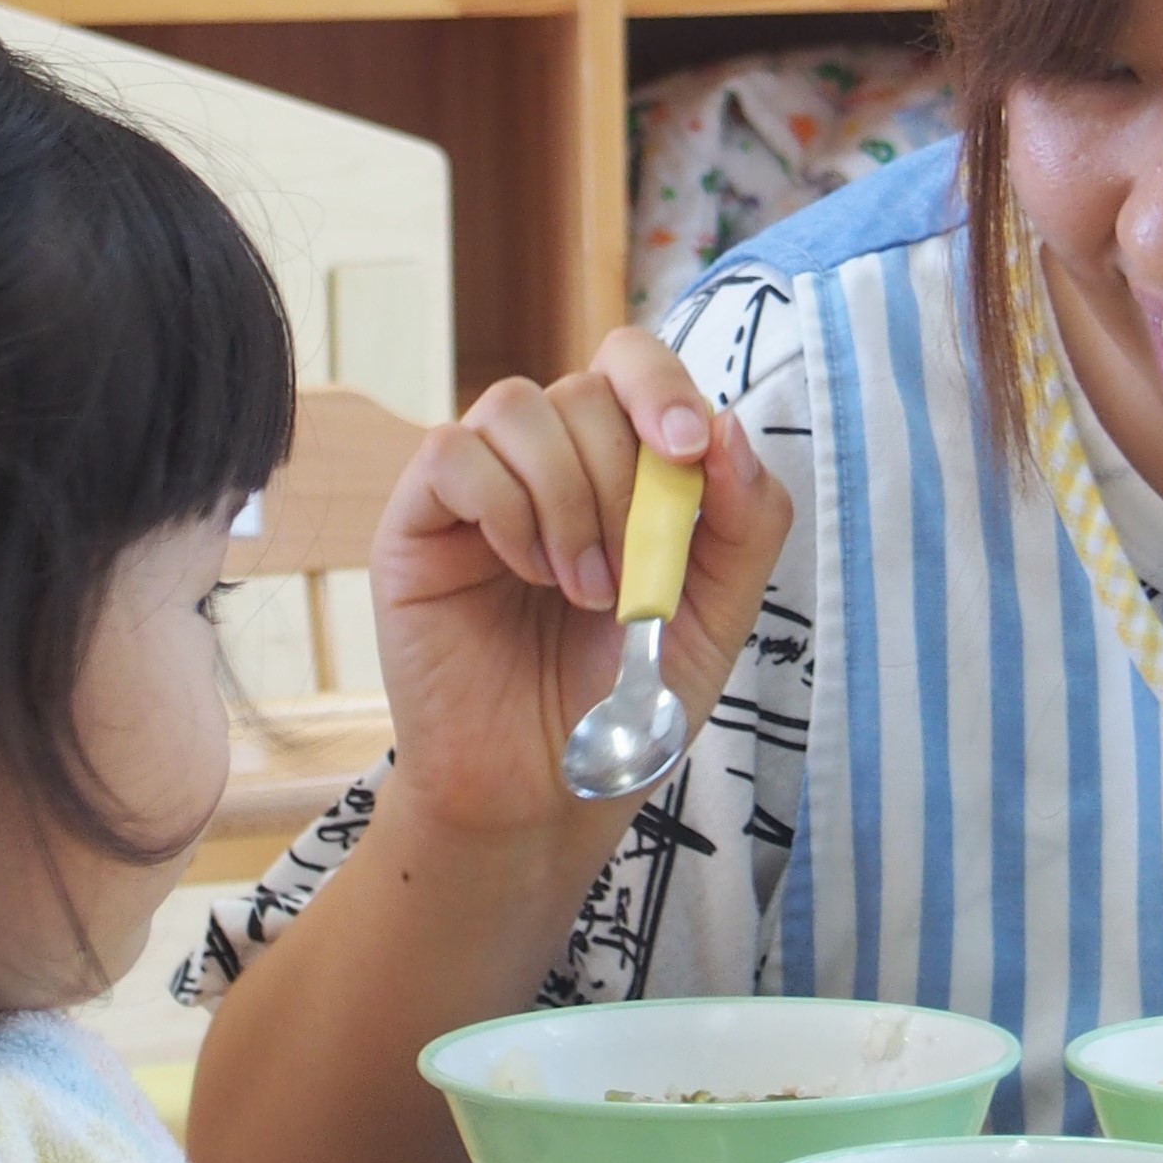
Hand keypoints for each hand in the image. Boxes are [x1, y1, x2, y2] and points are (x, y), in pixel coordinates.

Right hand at [365, 328, 790, 842]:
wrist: (544, 796)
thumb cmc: (626, 704)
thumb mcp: (717, 615)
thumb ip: (744, 524)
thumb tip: (728, 426)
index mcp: (617, 468)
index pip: (630, 366)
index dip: (661, 383)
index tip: (686, 446)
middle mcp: (545, 462)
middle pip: (583, 390)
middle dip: (622, 480)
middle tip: (627, 581)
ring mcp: (478, 487)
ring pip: (516, 407)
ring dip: (567, 497)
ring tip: (583, 591)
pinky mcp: (418, 521)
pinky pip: (454, 455)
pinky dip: (505, 508)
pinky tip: (527, 573)